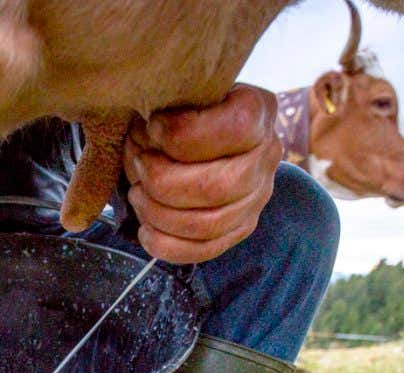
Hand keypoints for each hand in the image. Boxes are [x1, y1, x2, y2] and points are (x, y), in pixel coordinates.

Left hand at [124, 84, 281, 263]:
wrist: (198, 132)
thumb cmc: (181, 106)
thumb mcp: (178, 91)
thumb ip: (164, 104)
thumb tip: (142, 133)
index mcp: (258, 110)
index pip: (237, 127)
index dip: (184, 133)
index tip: (152, 126)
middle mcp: (267, 156)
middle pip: (218, 187)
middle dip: (163, 181)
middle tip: (137, 165)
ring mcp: (257, 197)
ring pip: (208, 224)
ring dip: (158, 212)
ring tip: (136, 193)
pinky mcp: (241, 228)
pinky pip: (204, 250)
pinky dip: (166, 245)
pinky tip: (144, 228)